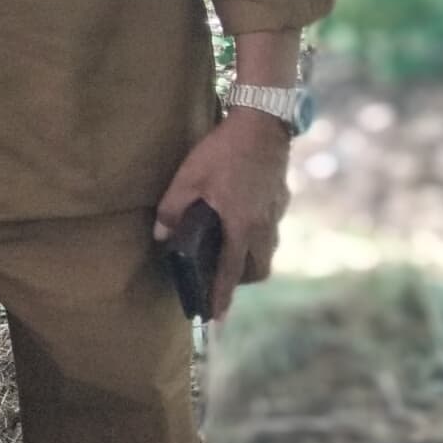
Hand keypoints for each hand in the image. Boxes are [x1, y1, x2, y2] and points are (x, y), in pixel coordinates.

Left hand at [154, 108, 290, 318]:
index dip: (221, 297)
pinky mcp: (281, 201)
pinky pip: (269, 231)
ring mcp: (277, 215)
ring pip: (266, 252)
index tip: (214, 319)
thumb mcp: (189, 178)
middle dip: (237, 279)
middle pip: (256, 269)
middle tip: (216, 275)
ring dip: (247, 257)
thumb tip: (161, 235)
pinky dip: (255, 236)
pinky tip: (237, 218)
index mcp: (242, 227)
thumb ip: (173, 209)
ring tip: (224, 249)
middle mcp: (264, 228)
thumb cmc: (223, 151)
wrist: (263, 123)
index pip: (231, 273)